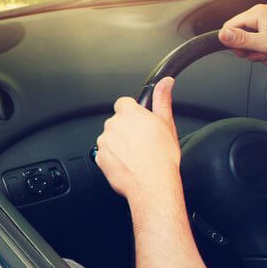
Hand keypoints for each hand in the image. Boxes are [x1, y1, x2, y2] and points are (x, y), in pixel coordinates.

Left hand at [95, 77, 180, 211]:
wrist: (152, 185)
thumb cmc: (162, 157)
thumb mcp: (167, 124)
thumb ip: (162, 100)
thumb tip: (165, 82)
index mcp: (129, 113)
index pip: (124, 103)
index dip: (133, 112)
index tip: (140, 122)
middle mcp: (113, 125)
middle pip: (117, 121)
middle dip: (126, 129)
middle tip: (142, 142)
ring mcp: (104, 142)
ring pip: (110, 138)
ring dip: (119, 144)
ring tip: (136, 155)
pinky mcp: (99, 158)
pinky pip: (105, 154)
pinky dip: (113, 158)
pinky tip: (128, 164)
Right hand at [218, 4, 266, 68]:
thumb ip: (242, 40)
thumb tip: (220, 35)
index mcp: (257, 14)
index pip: (229, 27)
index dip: (234, 43)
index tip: (247, 50)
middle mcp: (261, 17)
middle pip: (241, 40)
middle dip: (253, 52)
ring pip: (253, 48)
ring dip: (264, 56)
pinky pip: (263, 50)